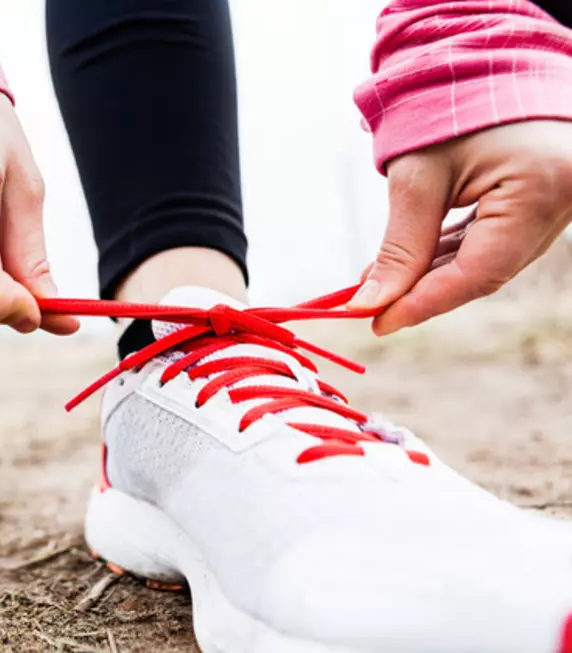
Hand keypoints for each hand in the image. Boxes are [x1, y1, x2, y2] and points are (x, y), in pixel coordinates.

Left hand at [350, 120, 571, 334]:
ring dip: (431, 277)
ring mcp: (555, 207)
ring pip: (486, 262)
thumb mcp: (418, 176)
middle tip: (370, 306)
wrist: (484, 64)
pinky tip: (408, 265)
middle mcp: (560, 206)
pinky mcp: (538, 204)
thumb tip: (372, 302)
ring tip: (379, 281)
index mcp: (539, 191)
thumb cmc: (449, 108)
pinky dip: (449, 256)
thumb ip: (401, 244)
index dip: (424, 303)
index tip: (376, 322)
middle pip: (485, 273)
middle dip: (423, 293)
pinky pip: (492, 243)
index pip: (478, 271)